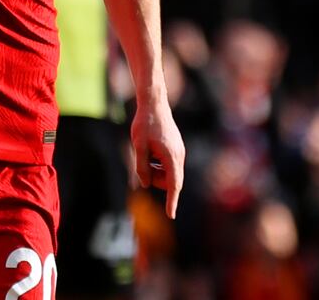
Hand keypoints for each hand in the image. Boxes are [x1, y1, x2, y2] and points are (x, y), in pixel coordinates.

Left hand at [131, 94, 185, 218]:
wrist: (154, 103)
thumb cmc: (145, 123)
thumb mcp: (139, 145)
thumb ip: (142, 167)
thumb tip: (145, 184)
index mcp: (171, 157)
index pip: (173, 185)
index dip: (171, 201)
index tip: (170, 215)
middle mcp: (179, 155)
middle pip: (171, 181)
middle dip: (157, 181)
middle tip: (143, 166)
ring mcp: (179, 151)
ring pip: (170, 173)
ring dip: (157, 172)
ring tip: (145, 154)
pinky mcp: (176, 147)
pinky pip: (170, 164)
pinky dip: (160, 165)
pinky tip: (150, 151)